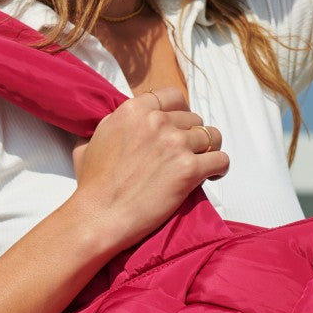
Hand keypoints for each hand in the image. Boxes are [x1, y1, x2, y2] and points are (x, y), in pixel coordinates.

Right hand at [71, 86, 226, 248]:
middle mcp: (156, 121)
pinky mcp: (189, 169)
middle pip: (193, 119)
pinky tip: (211, 175)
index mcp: (134, 110)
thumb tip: (115, 121)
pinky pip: (220, 159)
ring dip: (208, 150)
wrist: (100, 216)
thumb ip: (111, 125)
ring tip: (202, 165)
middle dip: (192, 135)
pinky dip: (219, 167)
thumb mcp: (91, 141)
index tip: (180, 125)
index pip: (173, 96)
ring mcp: (175, 143)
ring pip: (211, 136)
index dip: (181, 111)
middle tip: (186, 154)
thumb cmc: (93, 185)